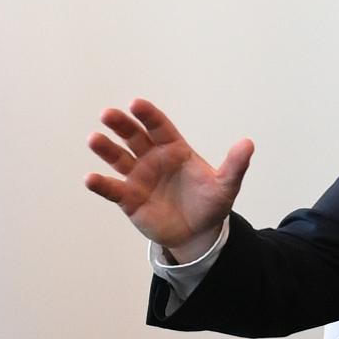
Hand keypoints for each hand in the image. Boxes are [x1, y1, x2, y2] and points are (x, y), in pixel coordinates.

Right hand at [84, 98, 253, 259]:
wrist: (198, 234)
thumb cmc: (210, 204)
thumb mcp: (225, 185)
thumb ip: (235, 165)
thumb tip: (248, 143)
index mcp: (174, 149)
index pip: (158, 126)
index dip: (147, 115)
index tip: (136, 104)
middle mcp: (152, 158)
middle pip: (134, 136)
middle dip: (121, 124)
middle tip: (108, 114)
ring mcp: (139, 177)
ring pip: (118, 158)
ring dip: (105, 148)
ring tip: (94, 139)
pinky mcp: (129, 199)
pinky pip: (113, 189)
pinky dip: (101, 184)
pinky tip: (90, 178)